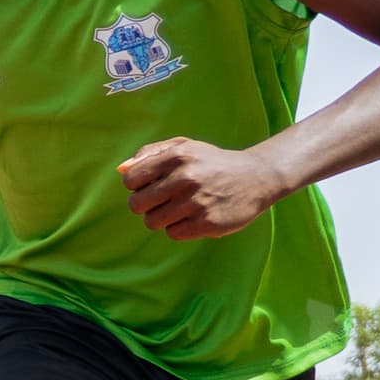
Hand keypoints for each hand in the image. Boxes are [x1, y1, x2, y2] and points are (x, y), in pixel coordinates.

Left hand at [119, 137, 289, 241]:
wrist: (257, 176)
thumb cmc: (212, 162)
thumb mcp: (184, 146)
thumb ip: (150, 154)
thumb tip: (121, 170)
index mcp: (176, 156)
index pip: (130, 180)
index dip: (136, 185)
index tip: (151, 185)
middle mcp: (186, 178)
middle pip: (137, 204)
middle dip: (145, 205)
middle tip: (163, 201)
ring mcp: (197, 202)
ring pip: (152, 222)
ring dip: (162, 218)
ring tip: (179, 209)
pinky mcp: (208, 223)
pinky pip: (173, 233)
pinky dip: (179, 228)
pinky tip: (193, 217)